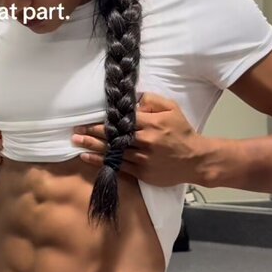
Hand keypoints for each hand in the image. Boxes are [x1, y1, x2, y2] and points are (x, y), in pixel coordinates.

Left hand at [72, 92, 202, 186]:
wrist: (195, 159)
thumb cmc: (182, 131)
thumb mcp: (171, 108)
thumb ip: (152, 100)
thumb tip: (134, 99)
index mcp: (150, 124)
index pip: (121, 120)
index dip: (104, 120)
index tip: (89, 119)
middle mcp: (144, 141)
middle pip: (113, 137)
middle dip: (92, 133)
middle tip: (76, 131)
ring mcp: (142, 158)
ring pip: (112, 152)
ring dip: (92, 147)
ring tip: (76, 142)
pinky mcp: (142, 172)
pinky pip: (117, 166)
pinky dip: (101, 162)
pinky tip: (87, 158)